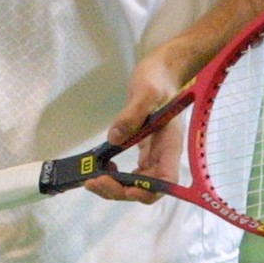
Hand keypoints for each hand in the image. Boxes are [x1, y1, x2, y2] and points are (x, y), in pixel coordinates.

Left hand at [85, 50, 184, 203]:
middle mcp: (164, 155)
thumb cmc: (158, 79)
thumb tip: (114, 139)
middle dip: (121, 191)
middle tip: (93, 182)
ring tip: (93, 178)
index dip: (146, 191)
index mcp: (170, 144)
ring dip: (117, 187)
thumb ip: (132, 115)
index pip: (165, 180)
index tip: (124, 188)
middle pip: (148, 188)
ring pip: (139, 184)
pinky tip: (104, 169)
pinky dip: (118, 176)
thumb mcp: (145, 91)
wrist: (162, 71)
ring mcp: (155, 153)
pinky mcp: (145, 149)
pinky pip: (134, 172)